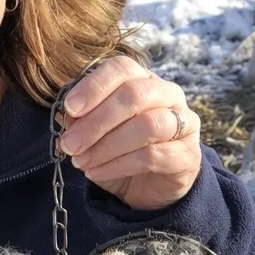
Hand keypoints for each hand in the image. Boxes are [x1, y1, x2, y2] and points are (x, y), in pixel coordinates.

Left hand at [58, 56, 201, 210]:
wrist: (148, 185)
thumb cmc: (117, 149)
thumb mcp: (93, 133)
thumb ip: (80, 120)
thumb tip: (66, 119)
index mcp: (141, 80)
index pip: (122, 68)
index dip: (94, 86)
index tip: (70, 108)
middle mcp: (167, 94)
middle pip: (134, 95)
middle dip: (95, 122)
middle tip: (70, 145)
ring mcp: (184, 123)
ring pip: (147, 125)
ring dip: (106, 146)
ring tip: (81, 162)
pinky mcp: (188, 154)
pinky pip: (153, 155)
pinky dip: (118, 165)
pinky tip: (97, 172)